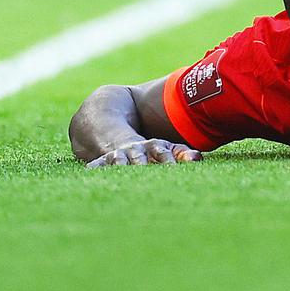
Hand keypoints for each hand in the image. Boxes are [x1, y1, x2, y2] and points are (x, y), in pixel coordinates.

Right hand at [86, 139, 202, 167]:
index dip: (166, 158)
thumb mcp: (164, 147)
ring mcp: (117, 154)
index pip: (160, 151)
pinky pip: (99, 163)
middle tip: (146, 168)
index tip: (171, 166)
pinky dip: (96, 166)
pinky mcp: (102, 160)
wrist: (109, 121)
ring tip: (122, 168)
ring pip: (119, 160)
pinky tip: (91, 169)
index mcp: (151, 146)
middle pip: (139, 156)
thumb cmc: (146, 146)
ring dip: (121, 165)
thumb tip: (197, 158)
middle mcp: (134, 150)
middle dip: (143, 162)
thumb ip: (181, 153)